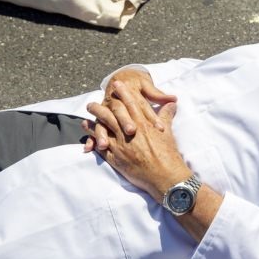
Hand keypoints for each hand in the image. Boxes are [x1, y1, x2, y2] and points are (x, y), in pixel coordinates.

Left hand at [83, 81, 190, 199]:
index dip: (124, 93)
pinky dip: (92, 135)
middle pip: (114, 112)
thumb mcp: (168, 132)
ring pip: (104, 125)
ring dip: (95, 116)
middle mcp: (130, 131)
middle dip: (104, 103)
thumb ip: (166, 116)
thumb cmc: (168, 154)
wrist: (164, 174)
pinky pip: (100, 144)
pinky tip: (87, 128)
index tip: (117, 84)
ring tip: (89, 108)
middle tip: (97, 97)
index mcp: (144, 124)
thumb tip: (172, 103)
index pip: (131, 103)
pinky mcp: (116, 157)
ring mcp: (121, 144)